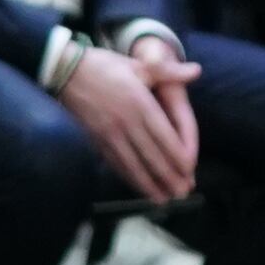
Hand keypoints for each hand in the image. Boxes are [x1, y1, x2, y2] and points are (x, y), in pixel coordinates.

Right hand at [55, 39, 199, 205]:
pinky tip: (138, 188)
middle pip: (151, 154)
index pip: (162, 134)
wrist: (66, 72)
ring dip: (149, 184)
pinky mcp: (96, 141)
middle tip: (182, 193)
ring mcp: (109, 134)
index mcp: (139, 103)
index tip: (190, 169)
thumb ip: (169, 71)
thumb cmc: (105, 66)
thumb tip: (198, 70)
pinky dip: (128, 178)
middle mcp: (125, 122)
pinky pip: (115, 164)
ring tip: (164, 200)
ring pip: (133, 164)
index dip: (176, 153)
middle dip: (168, 176)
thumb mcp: (139, 65)